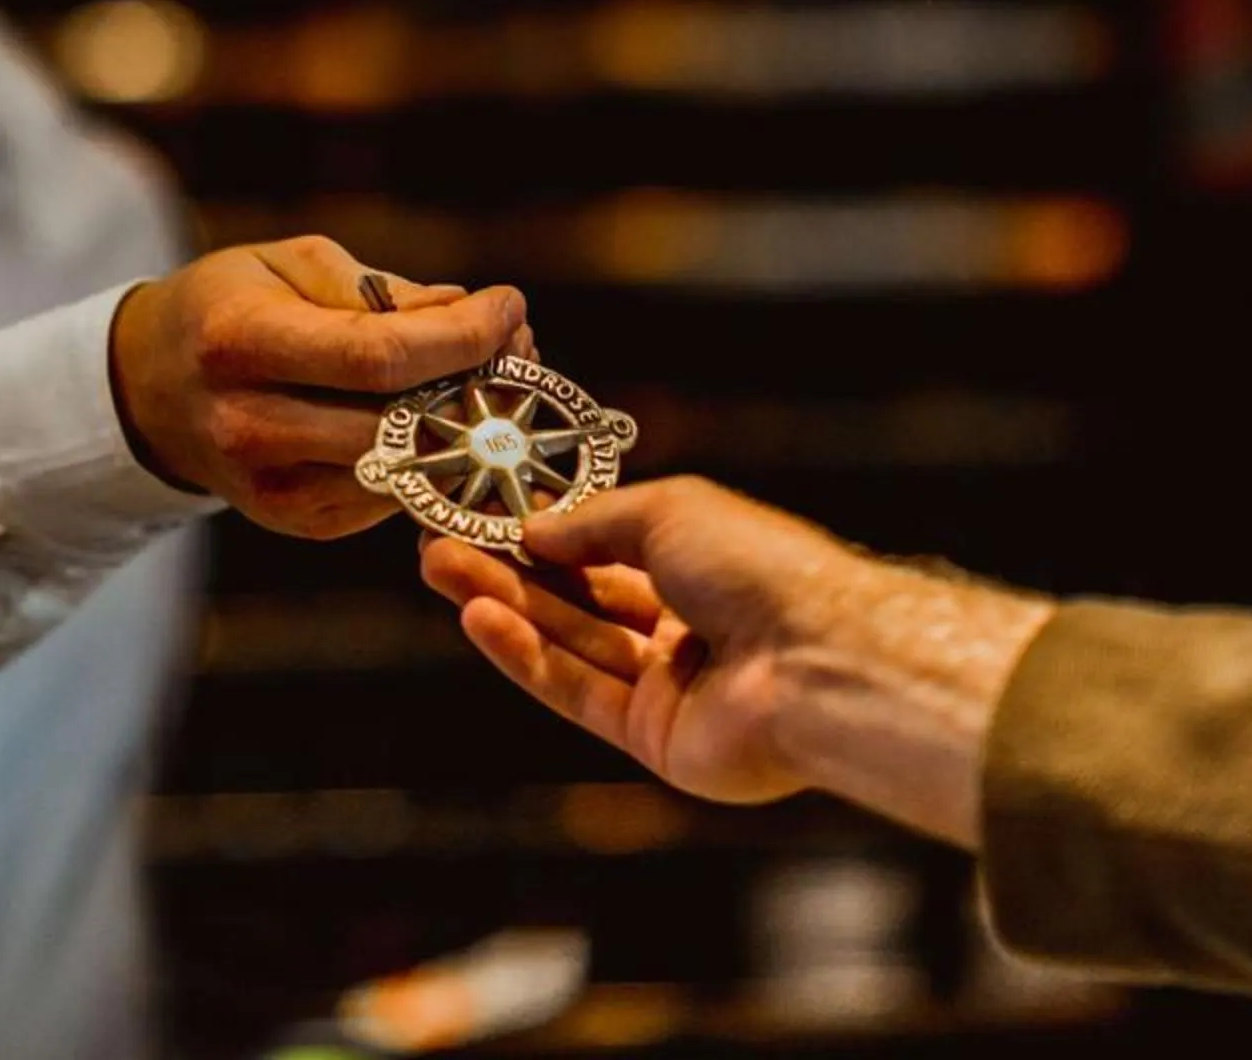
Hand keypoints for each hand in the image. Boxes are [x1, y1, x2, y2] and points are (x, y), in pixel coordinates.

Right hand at [110, 236, 525, 538]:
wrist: (152, 390)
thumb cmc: (231, 306)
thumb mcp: (291, 264)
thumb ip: (381, 292)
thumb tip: (470, 314)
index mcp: (240, 343)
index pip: (376, 357)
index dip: (461, 335)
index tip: (509, 304)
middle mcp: (250, 426)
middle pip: (401, 423)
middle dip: (479, 382)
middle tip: (518, 342)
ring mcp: (273, 490)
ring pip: (409, 468)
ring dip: (470, 424)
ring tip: (492, 373)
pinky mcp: (300, 523)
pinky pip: (396, 494)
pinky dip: (437, 456)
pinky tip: (448, 413)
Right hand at [420, 477, 1054, 842]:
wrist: (816, 659)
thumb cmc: (761, 566)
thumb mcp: (669, 512)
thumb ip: (592, 522)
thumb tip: (531, 529)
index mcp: (703, 568)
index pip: (606, 551)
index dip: (543, 536)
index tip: (480, 516)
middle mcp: (685, 629)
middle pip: (578, 600)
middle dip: (505, 572)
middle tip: (434, 544)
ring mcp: (669, 688)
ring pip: (569, 644)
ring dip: (502, 608)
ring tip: (437, 569)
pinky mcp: (653, 739)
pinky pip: (576, 691)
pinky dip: (525, 656)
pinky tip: (478, 620)